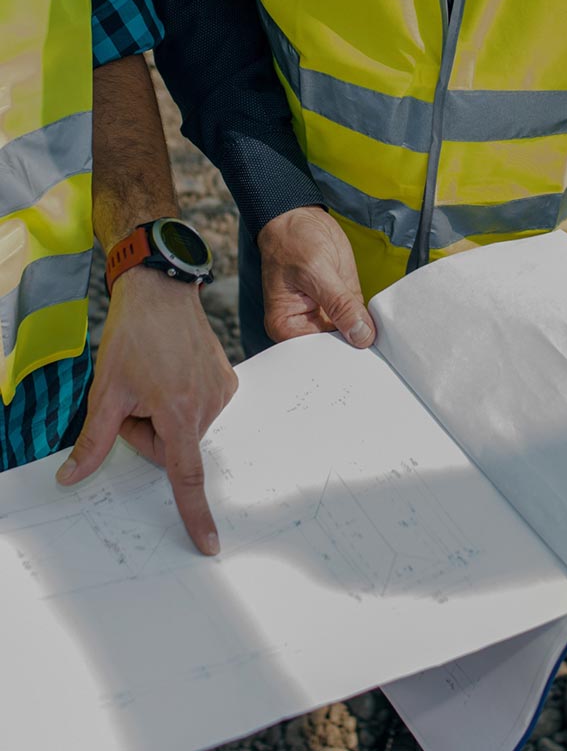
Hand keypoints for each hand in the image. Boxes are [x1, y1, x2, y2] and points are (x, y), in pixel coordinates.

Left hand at [56, 268, 237, 554]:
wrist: (161, 290)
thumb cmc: (134, 334)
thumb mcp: (106, 390)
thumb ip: (92, 440)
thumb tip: (70, 478)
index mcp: (179, 412)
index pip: (186, 476)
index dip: (195, 514)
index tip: (209, 544)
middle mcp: (208, 405)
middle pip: (172, 448)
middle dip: (148, 433)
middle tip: (134, 397)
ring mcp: (221, 390)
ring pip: (184, 428)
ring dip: (164, 414)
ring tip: (154, 376)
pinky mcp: (227, 378)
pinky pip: (200, 408)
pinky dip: (181, 399)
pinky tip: (172, 370)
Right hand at [258, 206, 374, 346]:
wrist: (299, 217)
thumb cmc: (292, 241)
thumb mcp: (316, 271)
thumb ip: (339, 304)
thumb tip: (362, 336)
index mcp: (287, 327)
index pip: (317, 354)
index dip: (341, 358)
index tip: (366, 361)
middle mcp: (305, 326)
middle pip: (335, 349)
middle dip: (357, 350)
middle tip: (383, 358)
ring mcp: (327, 314)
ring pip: (352, 335)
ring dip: (369, 337)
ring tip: (388, 347)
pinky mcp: (343, 302)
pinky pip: (361, 318)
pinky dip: (373, 321)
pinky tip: (386, 327)